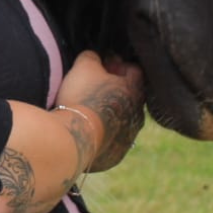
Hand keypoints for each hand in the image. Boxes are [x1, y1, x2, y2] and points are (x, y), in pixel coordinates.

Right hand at [56, 51, 145, 172]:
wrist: (74, 138)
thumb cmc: (82, 97)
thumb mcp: (84, 65)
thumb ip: (92, 56)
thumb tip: (95, 57)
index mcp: (135, 91)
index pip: (134, 70)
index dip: (118, 64)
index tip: (104, 65)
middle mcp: (137, 115)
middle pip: (130, 96)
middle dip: (115, 90)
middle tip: (95, 86)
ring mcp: (128, 138)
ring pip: (122, 120)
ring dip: (109, 113)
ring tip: (89, 110)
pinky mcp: (115, 156)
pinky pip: (111, 141)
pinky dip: (102, 133)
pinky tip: (86, 130)